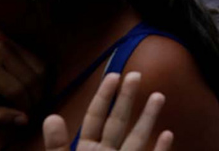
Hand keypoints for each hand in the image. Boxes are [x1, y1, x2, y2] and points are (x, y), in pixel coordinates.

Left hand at [0, 39, 46, 125]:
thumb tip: (24, 120)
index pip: (16, 91)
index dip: (25, 106)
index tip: (26, 115)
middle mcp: (1, 52)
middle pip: (31, 80)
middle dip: (36, 98)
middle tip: (34, 108)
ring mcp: (16, 44)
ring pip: (41, 71)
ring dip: (43, 88)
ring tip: (34, 97)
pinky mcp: (27, 43)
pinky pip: (45, 63)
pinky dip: (45, 78)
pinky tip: (37, 86)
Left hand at [43, 72, 172, 150]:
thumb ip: (56, 146)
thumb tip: (50, 116)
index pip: (95, 118)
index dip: (104, 97)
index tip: (113, 75)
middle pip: (117, 122)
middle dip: (127, 99)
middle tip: (136, 75)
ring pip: (136, 138)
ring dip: (148, 118)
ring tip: (158, 95)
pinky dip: (159, 150)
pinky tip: (168, 135)